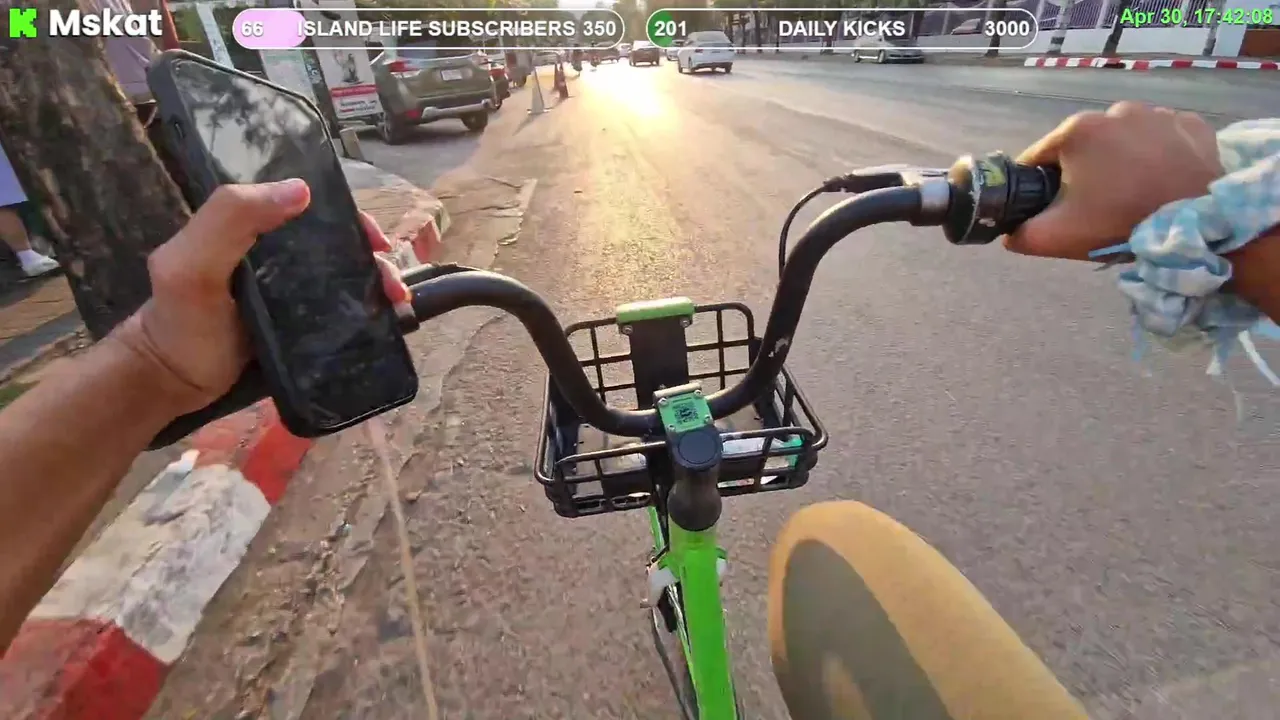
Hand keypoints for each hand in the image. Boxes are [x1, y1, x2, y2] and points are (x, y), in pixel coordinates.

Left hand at [110, 180, 411, 415]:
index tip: (374, 239)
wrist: (172, 384)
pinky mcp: (300, 322)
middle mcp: (276, 252)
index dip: (349, 216)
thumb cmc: (179, 322)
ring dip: (378, 281)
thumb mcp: (191, 265)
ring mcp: (290, 289)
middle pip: (338, 240)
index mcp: (253, 226)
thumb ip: (229, 220)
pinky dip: (369, 308)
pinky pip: (342, 306)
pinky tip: (390, 318)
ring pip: (346, 273)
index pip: (310, 206)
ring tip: (397, 302)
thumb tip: (301, 190)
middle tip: (392, 281)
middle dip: (373, 254)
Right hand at [1005, 102, 1223, 260]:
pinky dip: (1158, 153)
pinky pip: (1163, 136)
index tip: (1053, 205)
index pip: (1040, 156)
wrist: (1194, 227)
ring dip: (1121, 158)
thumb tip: (1009, 232)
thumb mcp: (1055, 237)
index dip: (1039, 183)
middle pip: (1084, 144)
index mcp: (1077, 131)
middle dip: (1083, 169)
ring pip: (1124, 138)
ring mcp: (1158, 114)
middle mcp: (1116, 111)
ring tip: (1132, 189)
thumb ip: (1020, 234)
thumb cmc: (1119, 224)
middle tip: (1097, 203)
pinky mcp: (1192, 124)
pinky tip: (1161, 177)